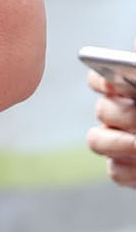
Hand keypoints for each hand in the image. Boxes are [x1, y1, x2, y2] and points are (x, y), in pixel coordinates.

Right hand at [90, 72, 135, 187]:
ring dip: (122, 143)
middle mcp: (120, 113)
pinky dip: (133, 170)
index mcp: (128, 89)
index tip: (114, 83)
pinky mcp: (125, 169)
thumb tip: (135, 60)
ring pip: (98, 141)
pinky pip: (116, 170)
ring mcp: (118, 142)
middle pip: (103, 110)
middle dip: (128, 116)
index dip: (101, 80)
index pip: (98, 79)